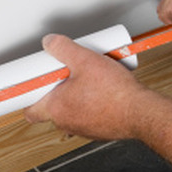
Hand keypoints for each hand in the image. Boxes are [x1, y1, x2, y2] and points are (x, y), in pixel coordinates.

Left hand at [24, 34, 153, 139]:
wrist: (142, 112)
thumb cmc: (115, 93)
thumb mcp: (85, 60)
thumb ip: (63, 48)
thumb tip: (50, 42)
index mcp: (56, 109)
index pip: (30, 110)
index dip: (29, 96)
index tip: (31, 85)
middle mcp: (67, 122)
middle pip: (52, 107)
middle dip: (56, 90)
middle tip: (66, 74)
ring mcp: (83, 128)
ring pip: (71, 111)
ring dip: (75, 97)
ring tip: (88, 79)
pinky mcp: (99, 129)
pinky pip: (89, 114)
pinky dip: (92, 104)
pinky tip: (103, 90)